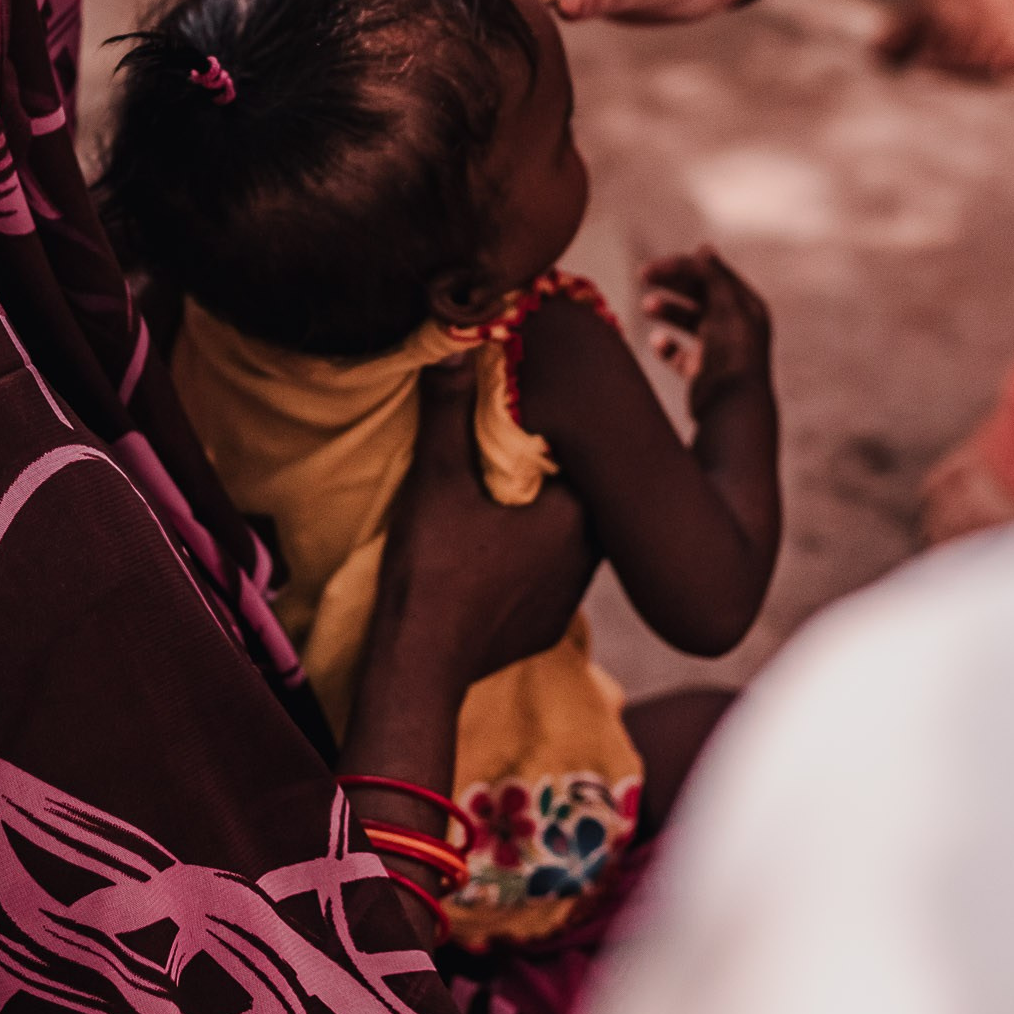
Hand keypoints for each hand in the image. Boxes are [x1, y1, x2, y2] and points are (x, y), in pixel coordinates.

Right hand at [375, 359, 597, 691]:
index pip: (586, 457)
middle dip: (554, 475)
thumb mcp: (437, 478)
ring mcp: (572, 597)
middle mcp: (590, 558)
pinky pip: (551, 578)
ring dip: (544, 520)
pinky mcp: (551, 627)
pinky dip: (531, 562)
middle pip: (580, 497)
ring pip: (568, 540)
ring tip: (508, 501)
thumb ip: (450, 410)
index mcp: (575, 514)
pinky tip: (498, 555)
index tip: (536, 416)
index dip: (561, 433)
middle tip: (519, 454)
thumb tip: (456, 348)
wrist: (422, 664)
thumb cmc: (435, 566)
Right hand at [644, 250, 772, 417]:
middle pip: (698, 293)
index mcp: (745, 306)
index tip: (653, 268)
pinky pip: (679, 353)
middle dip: (671, 283)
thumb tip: (703, 248)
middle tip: (642, 276)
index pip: (712, 275)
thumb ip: (712, 276)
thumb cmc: (732, 352)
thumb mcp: (725, 306)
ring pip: (687, 320)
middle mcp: (734, 325)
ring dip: (666, 309)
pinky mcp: (702, 373)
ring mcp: (717, 349)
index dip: (683, 266)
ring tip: (646, 307)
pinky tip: (656, 342)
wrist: (732, 407)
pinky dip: (666, 346)